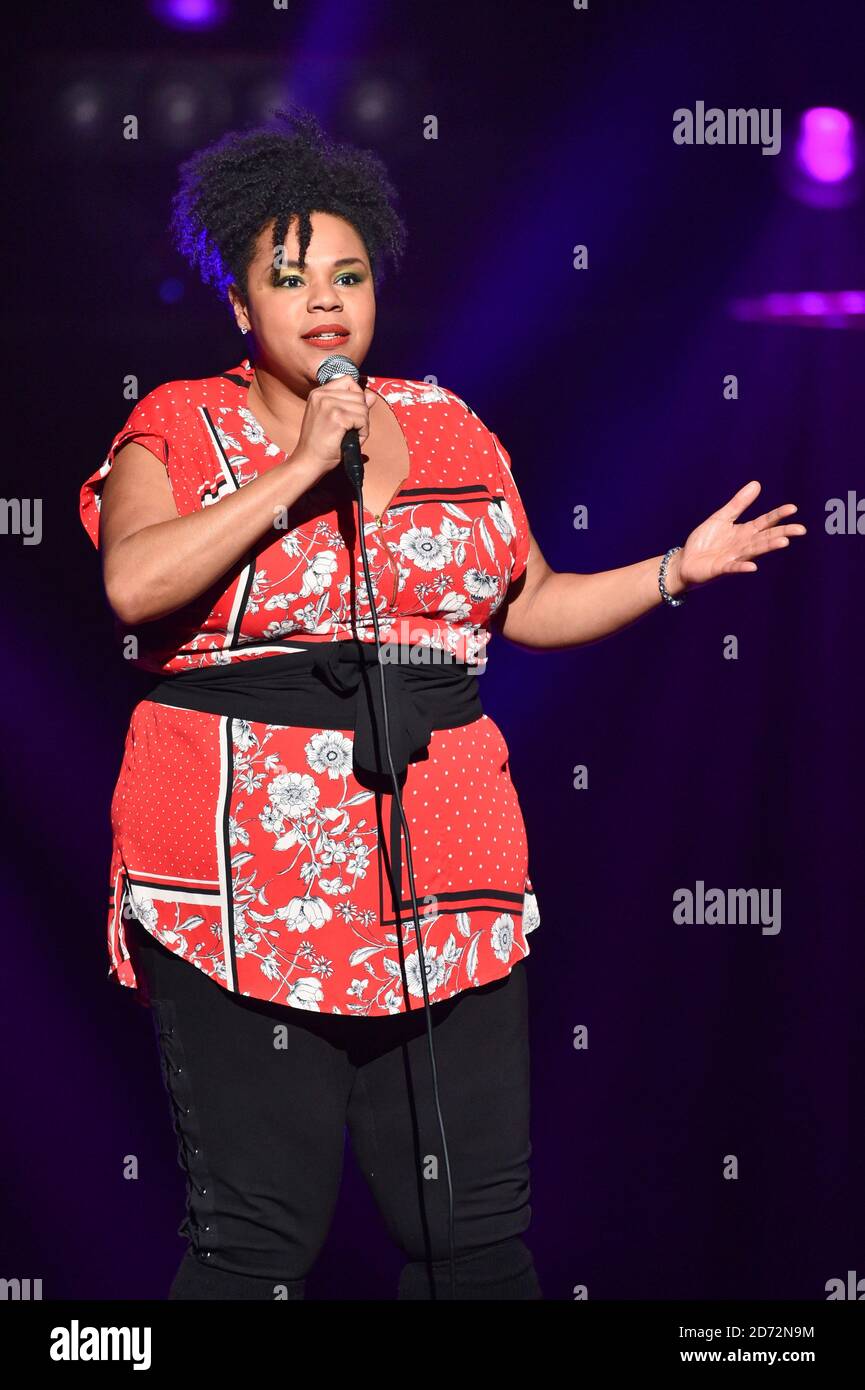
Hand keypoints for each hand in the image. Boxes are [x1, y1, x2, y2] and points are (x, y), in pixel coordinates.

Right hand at [290, 375, 376, 478]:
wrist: (308, 461)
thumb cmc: (320, 444)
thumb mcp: (334, 419)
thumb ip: (352, 405)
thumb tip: (371, 396)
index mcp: (318, 393)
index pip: (348, 381)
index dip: (356, 397)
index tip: (351, 413)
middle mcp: (322, 395)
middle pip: (359, 395)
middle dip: (361, 414)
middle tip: (351, 429)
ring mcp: (329, 405)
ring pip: (363, 408)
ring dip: (363, 424)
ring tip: (351, 435)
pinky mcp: (337, 417)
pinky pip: (362, 420)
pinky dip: (363, 432)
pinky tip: (353, 439)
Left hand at [671, 481, 806, 592]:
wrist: (685, 561)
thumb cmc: (705, 541)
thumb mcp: (722, 518)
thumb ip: (739, 503)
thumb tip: (757, 483)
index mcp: (744, 532)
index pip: (765, 522)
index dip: (777, 515)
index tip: (793, 508)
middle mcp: (743, 545)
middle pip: (766, 537)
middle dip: (782, 533)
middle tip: (801, 529)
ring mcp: (733, 558)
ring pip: (754, 551)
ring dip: (768, 547)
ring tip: (784, 542)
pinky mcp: (721, 569)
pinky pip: (733, 567)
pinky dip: (742, 567)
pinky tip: (752, 566)